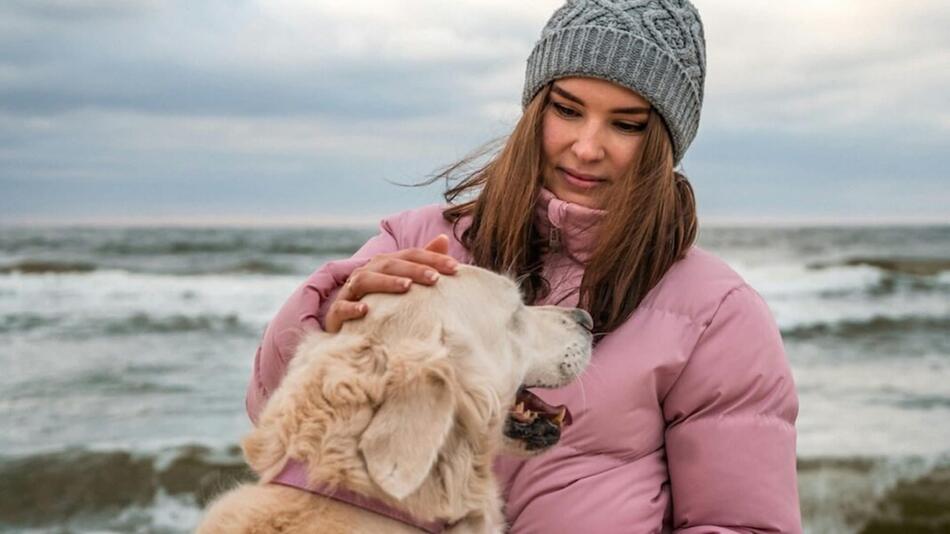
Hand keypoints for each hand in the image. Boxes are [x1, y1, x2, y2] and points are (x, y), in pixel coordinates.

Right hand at [324, 234, 458, 332]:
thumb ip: (423, 262)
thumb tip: (444, 239)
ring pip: (364, 281)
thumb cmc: (382, 303)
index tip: (456, 269)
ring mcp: (349, 292)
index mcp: (384, 265)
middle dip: (413, 269)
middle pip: (389, 264)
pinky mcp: (336, 314)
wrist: (348, 330)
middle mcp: (366, 273)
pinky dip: (352, 307)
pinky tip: (366, 310)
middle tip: (435, 278)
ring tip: (406, 288)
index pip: (410, 255)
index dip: (432, 259)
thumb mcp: (404, 283)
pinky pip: (341, 307)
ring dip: (386, 282)